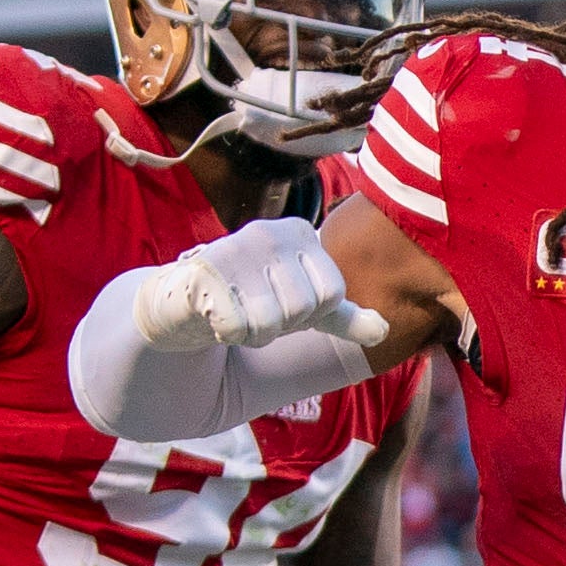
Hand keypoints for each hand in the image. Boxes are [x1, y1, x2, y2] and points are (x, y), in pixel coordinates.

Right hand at [138, 215, 387, 355]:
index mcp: (301, 234)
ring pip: (271, 323)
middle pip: (302, 310)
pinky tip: (212, 314)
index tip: (283, 301)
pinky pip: (237, 327)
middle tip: (253, 307)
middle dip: (278, 325)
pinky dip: (226, 333)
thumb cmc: (251, 299)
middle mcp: (270, 233)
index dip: (309, 315)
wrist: (183, 302)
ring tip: (234, 310)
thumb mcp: (303, 308)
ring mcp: (235, 249)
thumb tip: (383, 331)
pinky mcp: (203, 272)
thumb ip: (343, 317)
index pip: (331, 296)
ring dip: (252, 332)